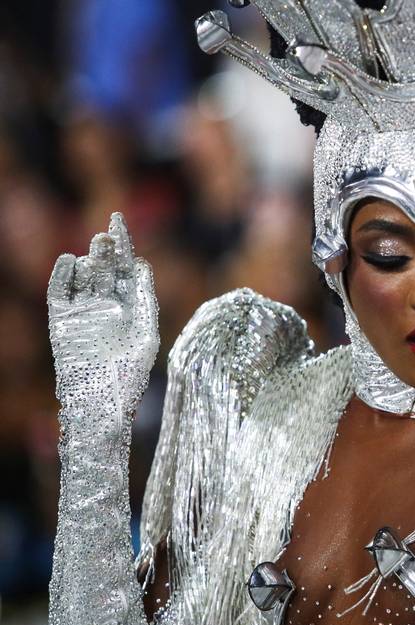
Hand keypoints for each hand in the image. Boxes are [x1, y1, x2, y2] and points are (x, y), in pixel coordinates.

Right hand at [47, 213, 158, 417]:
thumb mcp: (146, 333)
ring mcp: (83, 311)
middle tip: (107, 235)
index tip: (119, 222)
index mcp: (131, 306)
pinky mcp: (61, 321)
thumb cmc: (129, 374)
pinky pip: (58, 292)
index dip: (124, 245)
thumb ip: (145, 300)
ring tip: (96, 249)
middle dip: (107, 250)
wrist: (100, 401)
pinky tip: (69, 261)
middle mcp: (107, 305)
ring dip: (89, 260)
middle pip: (106, 269)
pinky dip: (61, 275)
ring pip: (84, 277)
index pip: (127, 268)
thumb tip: (142, 266)